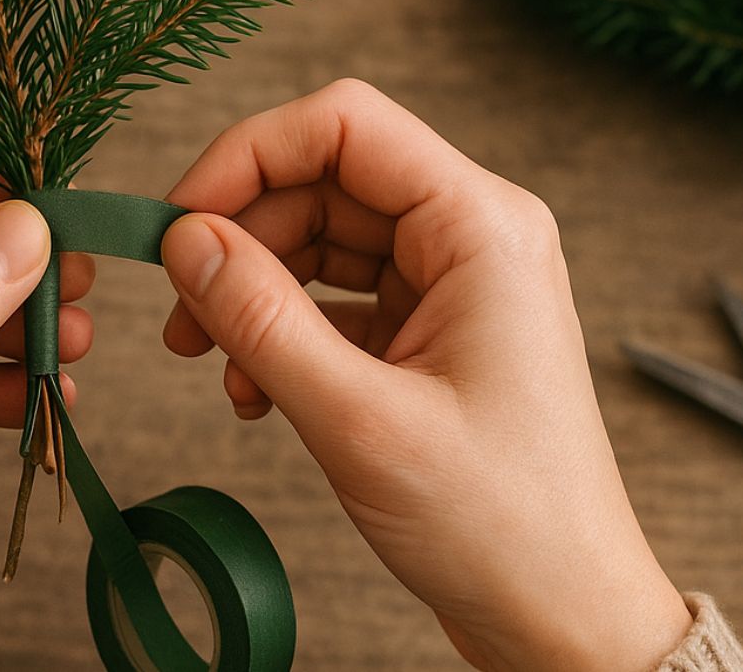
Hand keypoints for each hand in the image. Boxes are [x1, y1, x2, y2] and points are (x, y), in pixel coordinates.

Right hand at [157, 80, 690, 671]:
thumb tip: (183, 241)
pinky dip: (285, 335)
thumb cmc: (498, 524)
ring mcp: (456, 285)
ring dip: (255, 294)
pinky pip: (339, 299)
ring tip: (211, 364)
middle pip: (325, 182)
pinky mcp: (435, 333)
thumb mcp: (359, 418)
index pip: (345, 125)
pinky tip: (254, 392)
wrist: (564, 617)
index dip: (247, 156)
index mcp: (482, 226)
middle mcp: (474, 237)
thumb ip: (261, 318)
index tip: (178, 222)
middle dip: (241, 238)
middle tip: (178, 310)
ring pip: (323, 241)